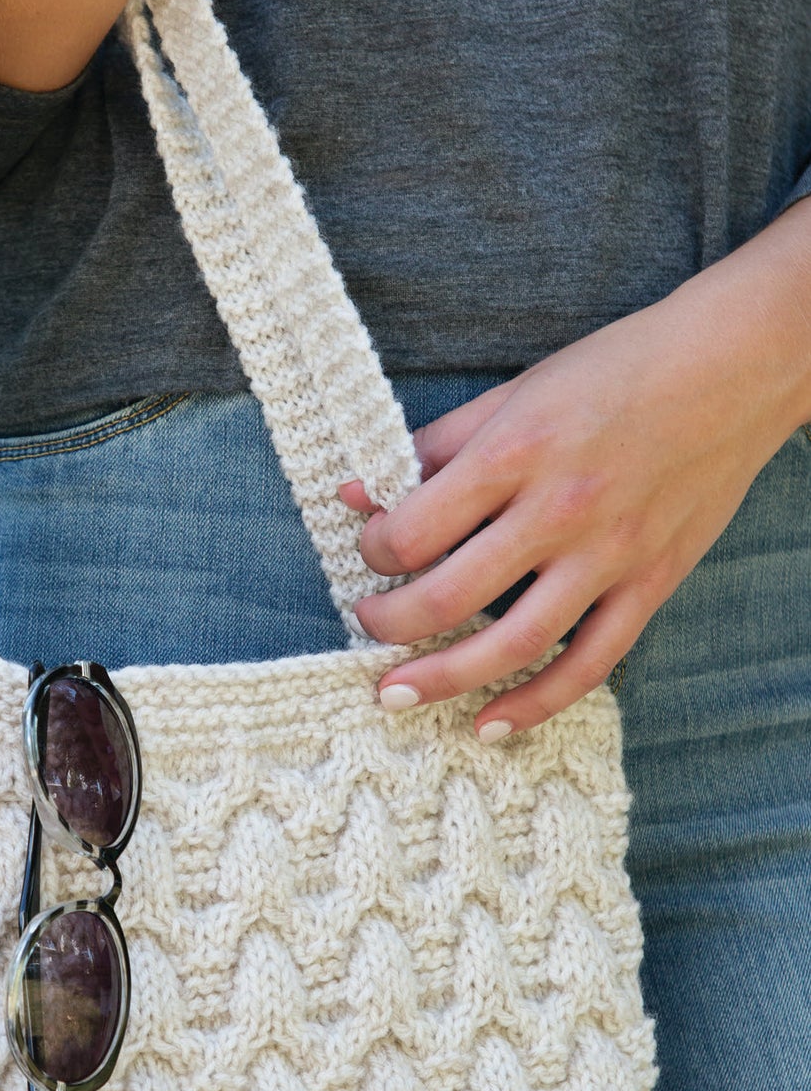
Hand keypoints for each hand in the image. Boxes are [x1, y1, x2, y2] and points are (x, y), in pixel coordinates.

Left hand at [342, 202, 810, 737]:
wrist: (734, 366)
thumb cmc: (616, 370)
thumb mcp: (514, 392)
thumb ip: (434, 446)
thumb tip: (357, 492)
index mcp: (514, 452)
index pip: (414, 530)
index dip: (376, 550)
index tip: (374, 550)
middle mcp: (559, 510)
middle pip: (448, 598)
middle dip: (387, 623)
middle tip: (367, 625)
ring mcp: (610, 555)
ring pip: (512, 644)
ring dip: (442, 679)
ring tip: (395, 693)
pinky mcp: (651, 583)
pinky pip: (589, 664)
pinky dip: (535, 703)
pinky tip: (488, 724)